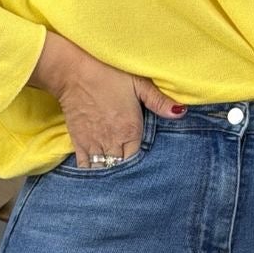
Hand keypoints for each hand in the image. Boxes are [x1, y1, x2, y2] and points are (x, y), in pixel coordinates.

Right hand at [31, 32, 183, 168]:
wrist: (72, 72)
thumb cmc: (108, 74)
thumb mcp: (138, 83)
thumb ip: (159, 101)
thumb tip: (181, 112)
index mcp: (130, 130)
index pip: (140, 160)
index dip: (144, 166)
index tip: (149, 169)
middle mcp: (113, 141)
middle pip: (123, 169)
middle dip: (129, 175)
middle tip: (136, 180)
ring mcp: (94, 144)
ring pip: (105, 171)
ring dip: (112, 175)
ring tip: (118, 180)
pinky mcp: (78, 143)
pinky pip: (85, 167)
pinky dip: (92, 174)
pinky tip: (98, 177)